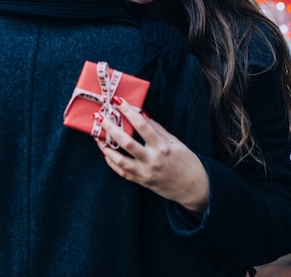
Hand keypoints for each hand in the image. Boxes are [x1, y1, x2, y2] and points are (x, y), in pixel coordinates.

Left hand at [97, 97, 209, 215]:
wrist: (193, 188)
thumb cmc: (187, 162)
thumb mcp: (175, 142)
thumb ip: (157, 129)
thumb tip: (142, 115)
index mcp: (162, 147)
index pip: (142, 125)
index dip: (128, 111)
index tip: (118, 100)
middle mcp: (152, 160)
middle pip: (126, 142)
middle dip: (110, 128)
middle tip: (99, 116)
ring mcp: (145, 172)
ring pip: (119, 160)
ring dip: (106, 147)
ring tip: (97, 136)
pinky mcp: (141, 181)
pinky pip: (122, 172)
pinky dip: (112, 162)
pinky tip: (105, 153)